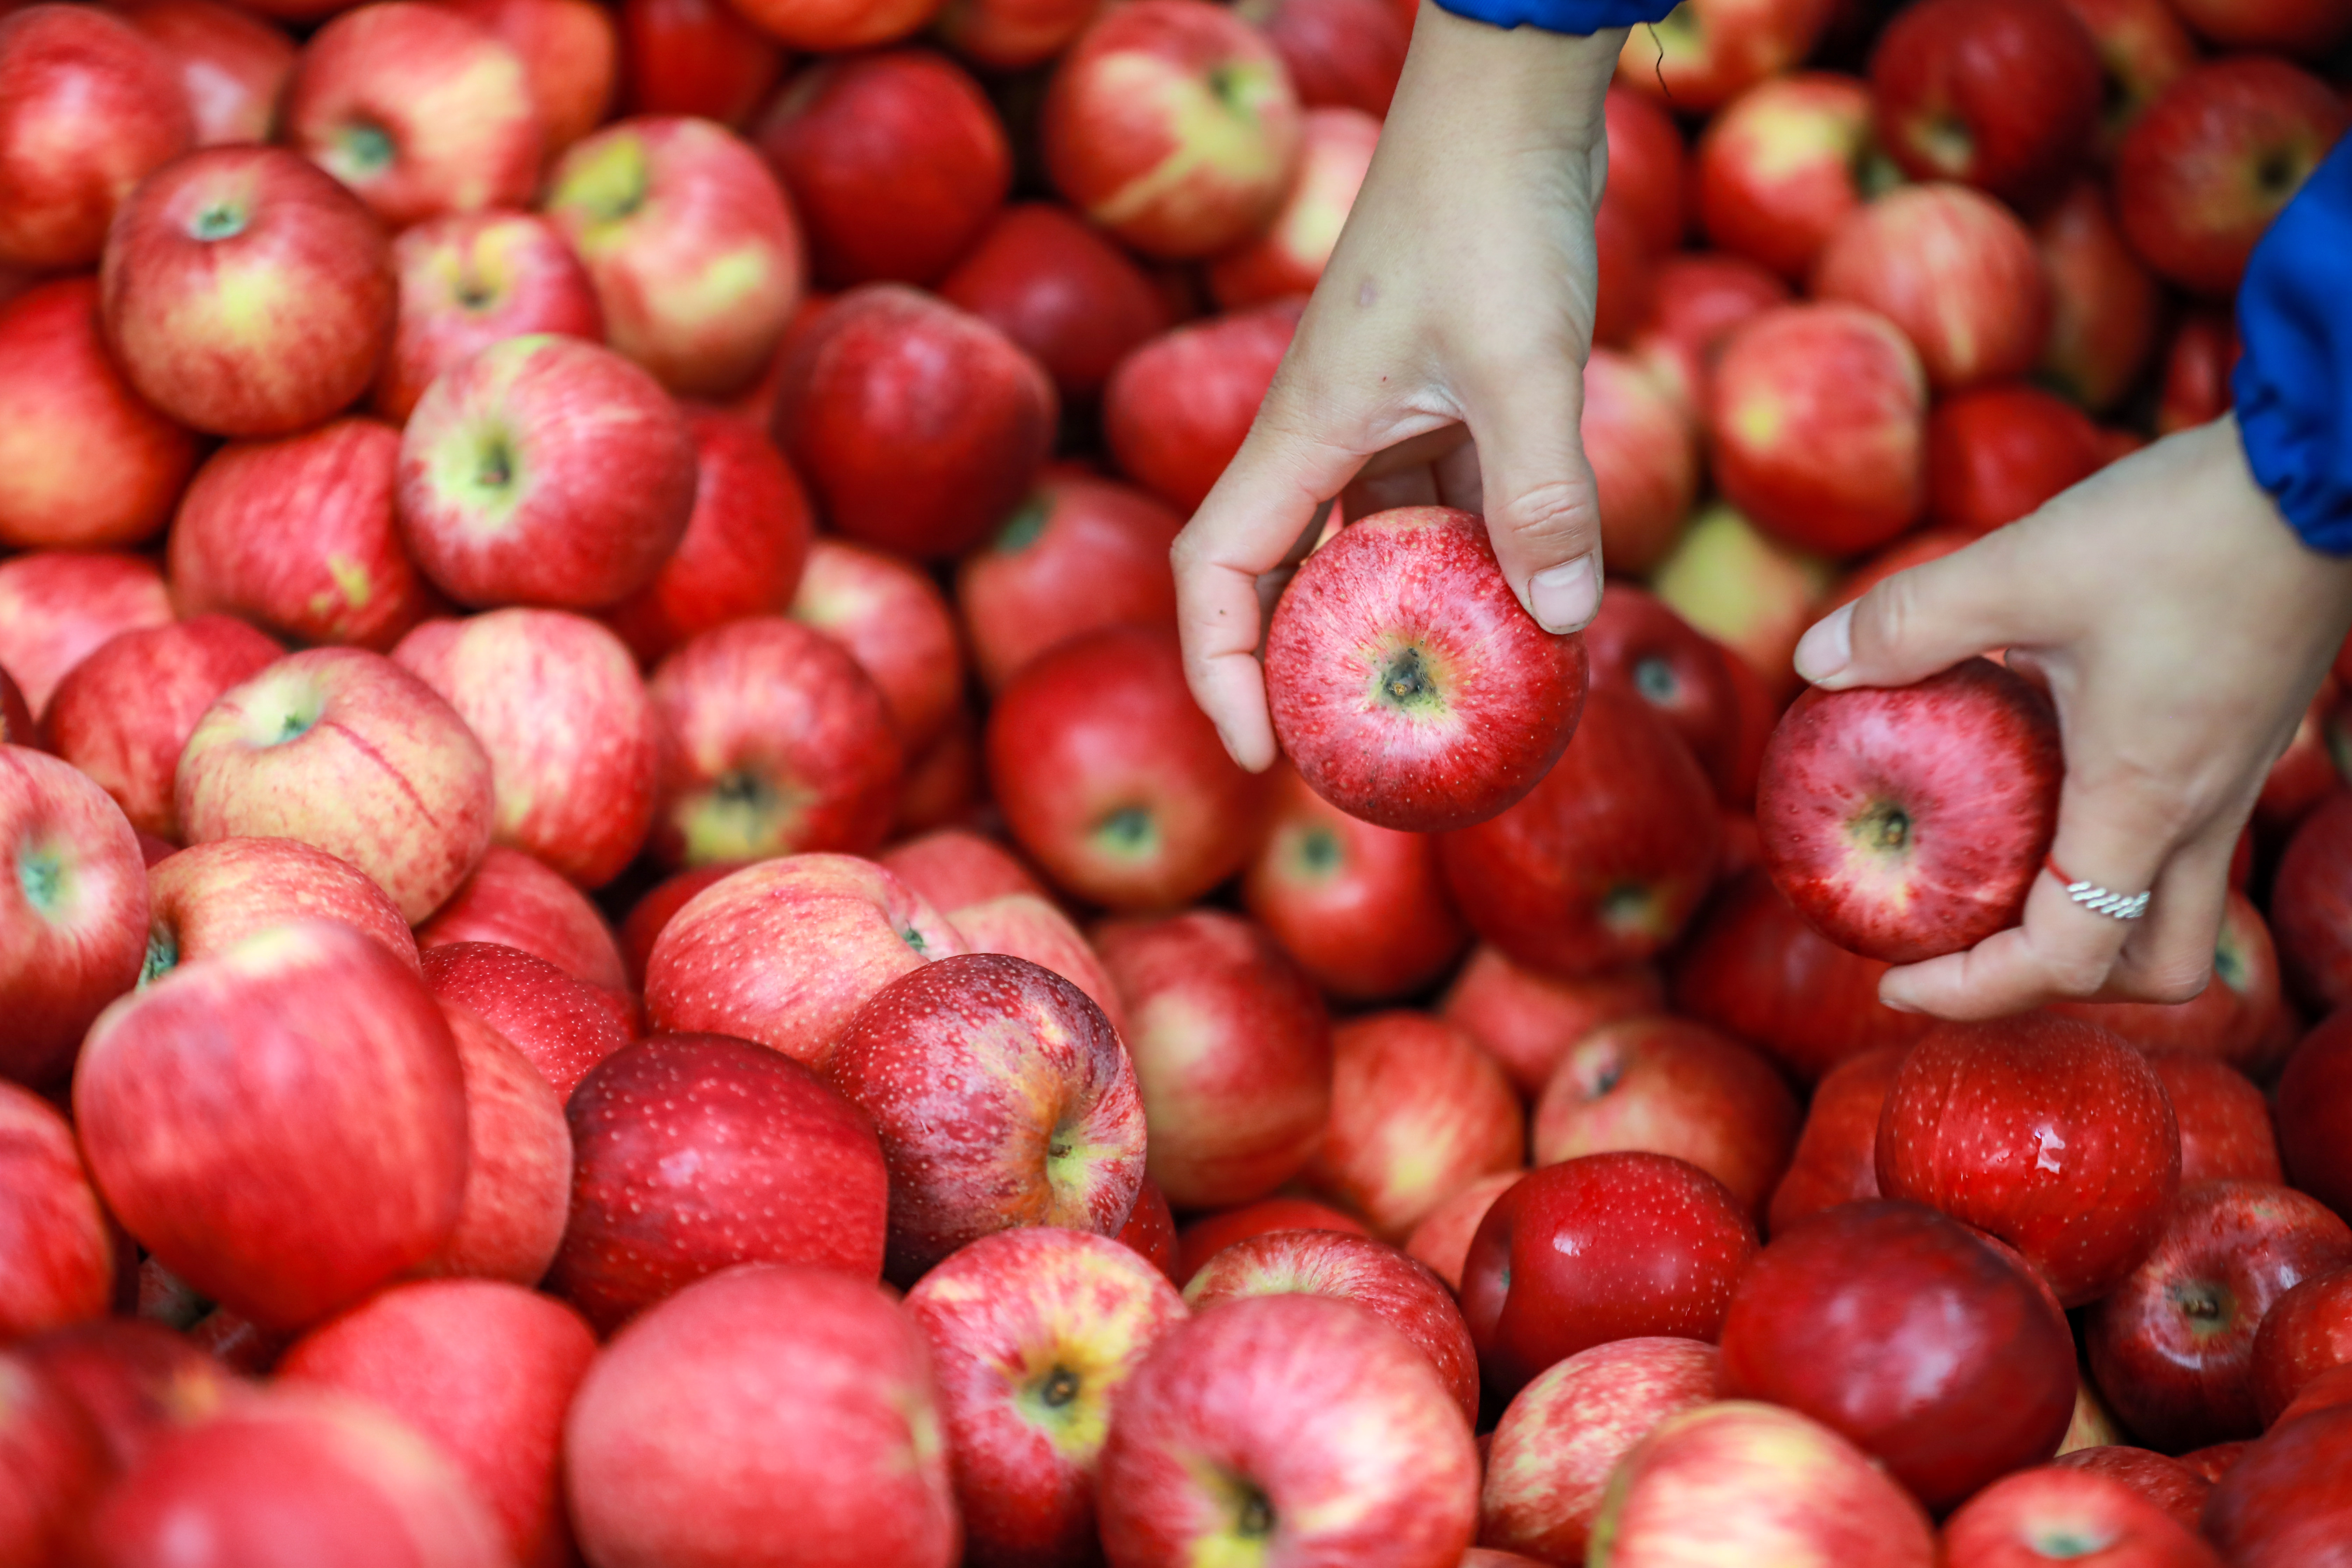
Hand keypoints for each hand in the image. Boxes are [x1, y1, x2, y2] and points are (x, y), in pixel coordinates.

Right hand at [1171, 3, 1625, 769]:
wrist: (1509, 101)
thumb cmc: (1489, 206)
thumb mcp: (1524, 356)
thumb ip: (1541, 489)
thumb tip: (1563, 621)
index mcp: (1303, 429)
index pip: (1216, 571)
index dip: (1218, 669)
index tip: (1258, 754)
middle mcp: (1325, 435)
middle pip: (1282, 579)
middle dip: (1305, 672)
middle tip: (1359, 755)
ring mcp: (1381, 419)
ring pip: (1372, 550)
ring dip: (1406, 621)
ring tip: (1460, 701)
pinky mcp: (1440, 401)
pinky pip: (1443, 508)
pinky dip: (1476, 560)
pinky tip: (1535, 604)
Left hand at [1794, 418, 2351, 1019]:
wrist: (2325, 473)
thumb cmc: (2186, 527)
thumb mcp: (2024, 567)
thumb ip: (1912, 621)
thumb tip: (1813, 661)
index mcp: (2142, 803)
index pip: (2064, 961)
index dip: (1973, 993)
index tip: (1894, 986)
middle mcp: (2199, 813)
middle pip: (2142, 968)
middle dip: (2047, 982)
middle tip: (1949, 948)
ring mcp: (2230, 780)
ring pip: (2171, 912)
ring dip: (2084, 924)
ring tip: (1987, 886)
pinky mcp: (2238, 741)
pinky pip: (2177, 841)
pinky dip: (2103, 851)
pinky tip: (2035, 784)